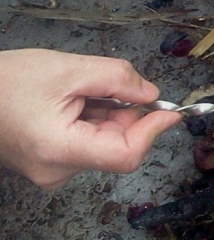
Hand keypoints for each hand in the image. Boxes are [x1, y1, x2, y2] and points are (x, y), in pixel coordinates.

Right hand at [0, 49, 181, 189]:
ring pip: (104, 142)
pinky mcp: (51, 162)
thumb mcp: (69, 69)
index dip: (153, 131)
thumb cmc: (7, 81)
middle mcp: (57, 170)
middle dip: (127, 114)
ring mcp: (53, 170)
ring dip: (108, 114)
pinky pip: (88, 142)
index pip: (126, 155)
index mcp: (60, 150)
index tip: (171, 111)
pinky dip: (93, 118)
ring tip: (80, 90)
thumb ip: (117, 79)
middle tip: (110, 85)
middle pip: (117, 146)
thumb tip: (151, 94)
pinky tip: (73, 101)